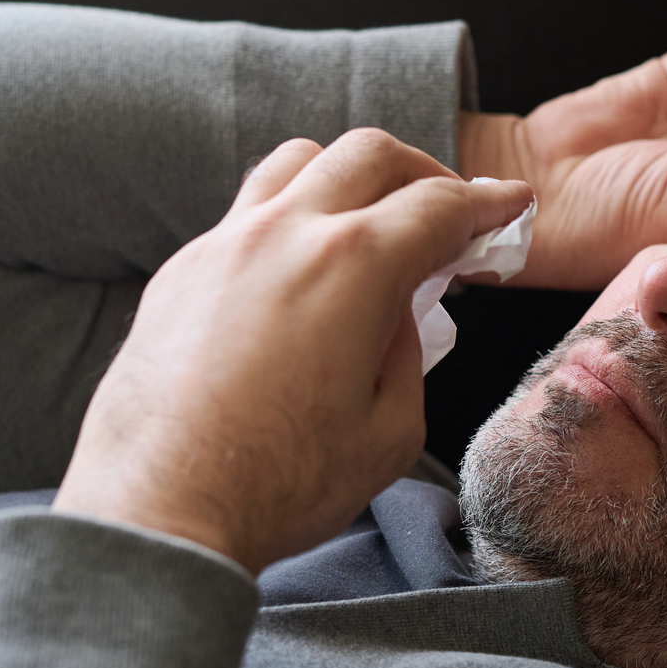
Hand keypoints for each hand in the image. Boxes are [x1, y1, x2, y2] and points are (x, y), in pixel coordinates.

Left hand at [53, 130, 532, 572]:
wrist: (160, 511)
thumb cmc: (277, 485)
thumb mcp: (390, 432)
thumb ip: (409, 354)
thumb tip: (396, 314)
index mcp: (353, 266)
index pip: (439, 205)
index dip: (486, 204)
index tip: (506, 207)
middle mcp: (285, 233)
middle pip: (369, 156)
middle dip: (423, 174)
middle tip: (446, 213)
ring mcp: (223, 245)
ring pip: (297, 164)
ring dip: (348, 179)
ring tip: (368, 224)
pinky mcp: (179, 273)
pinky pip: (245, 215)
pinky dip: (289, 221)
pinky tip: (298, 273)